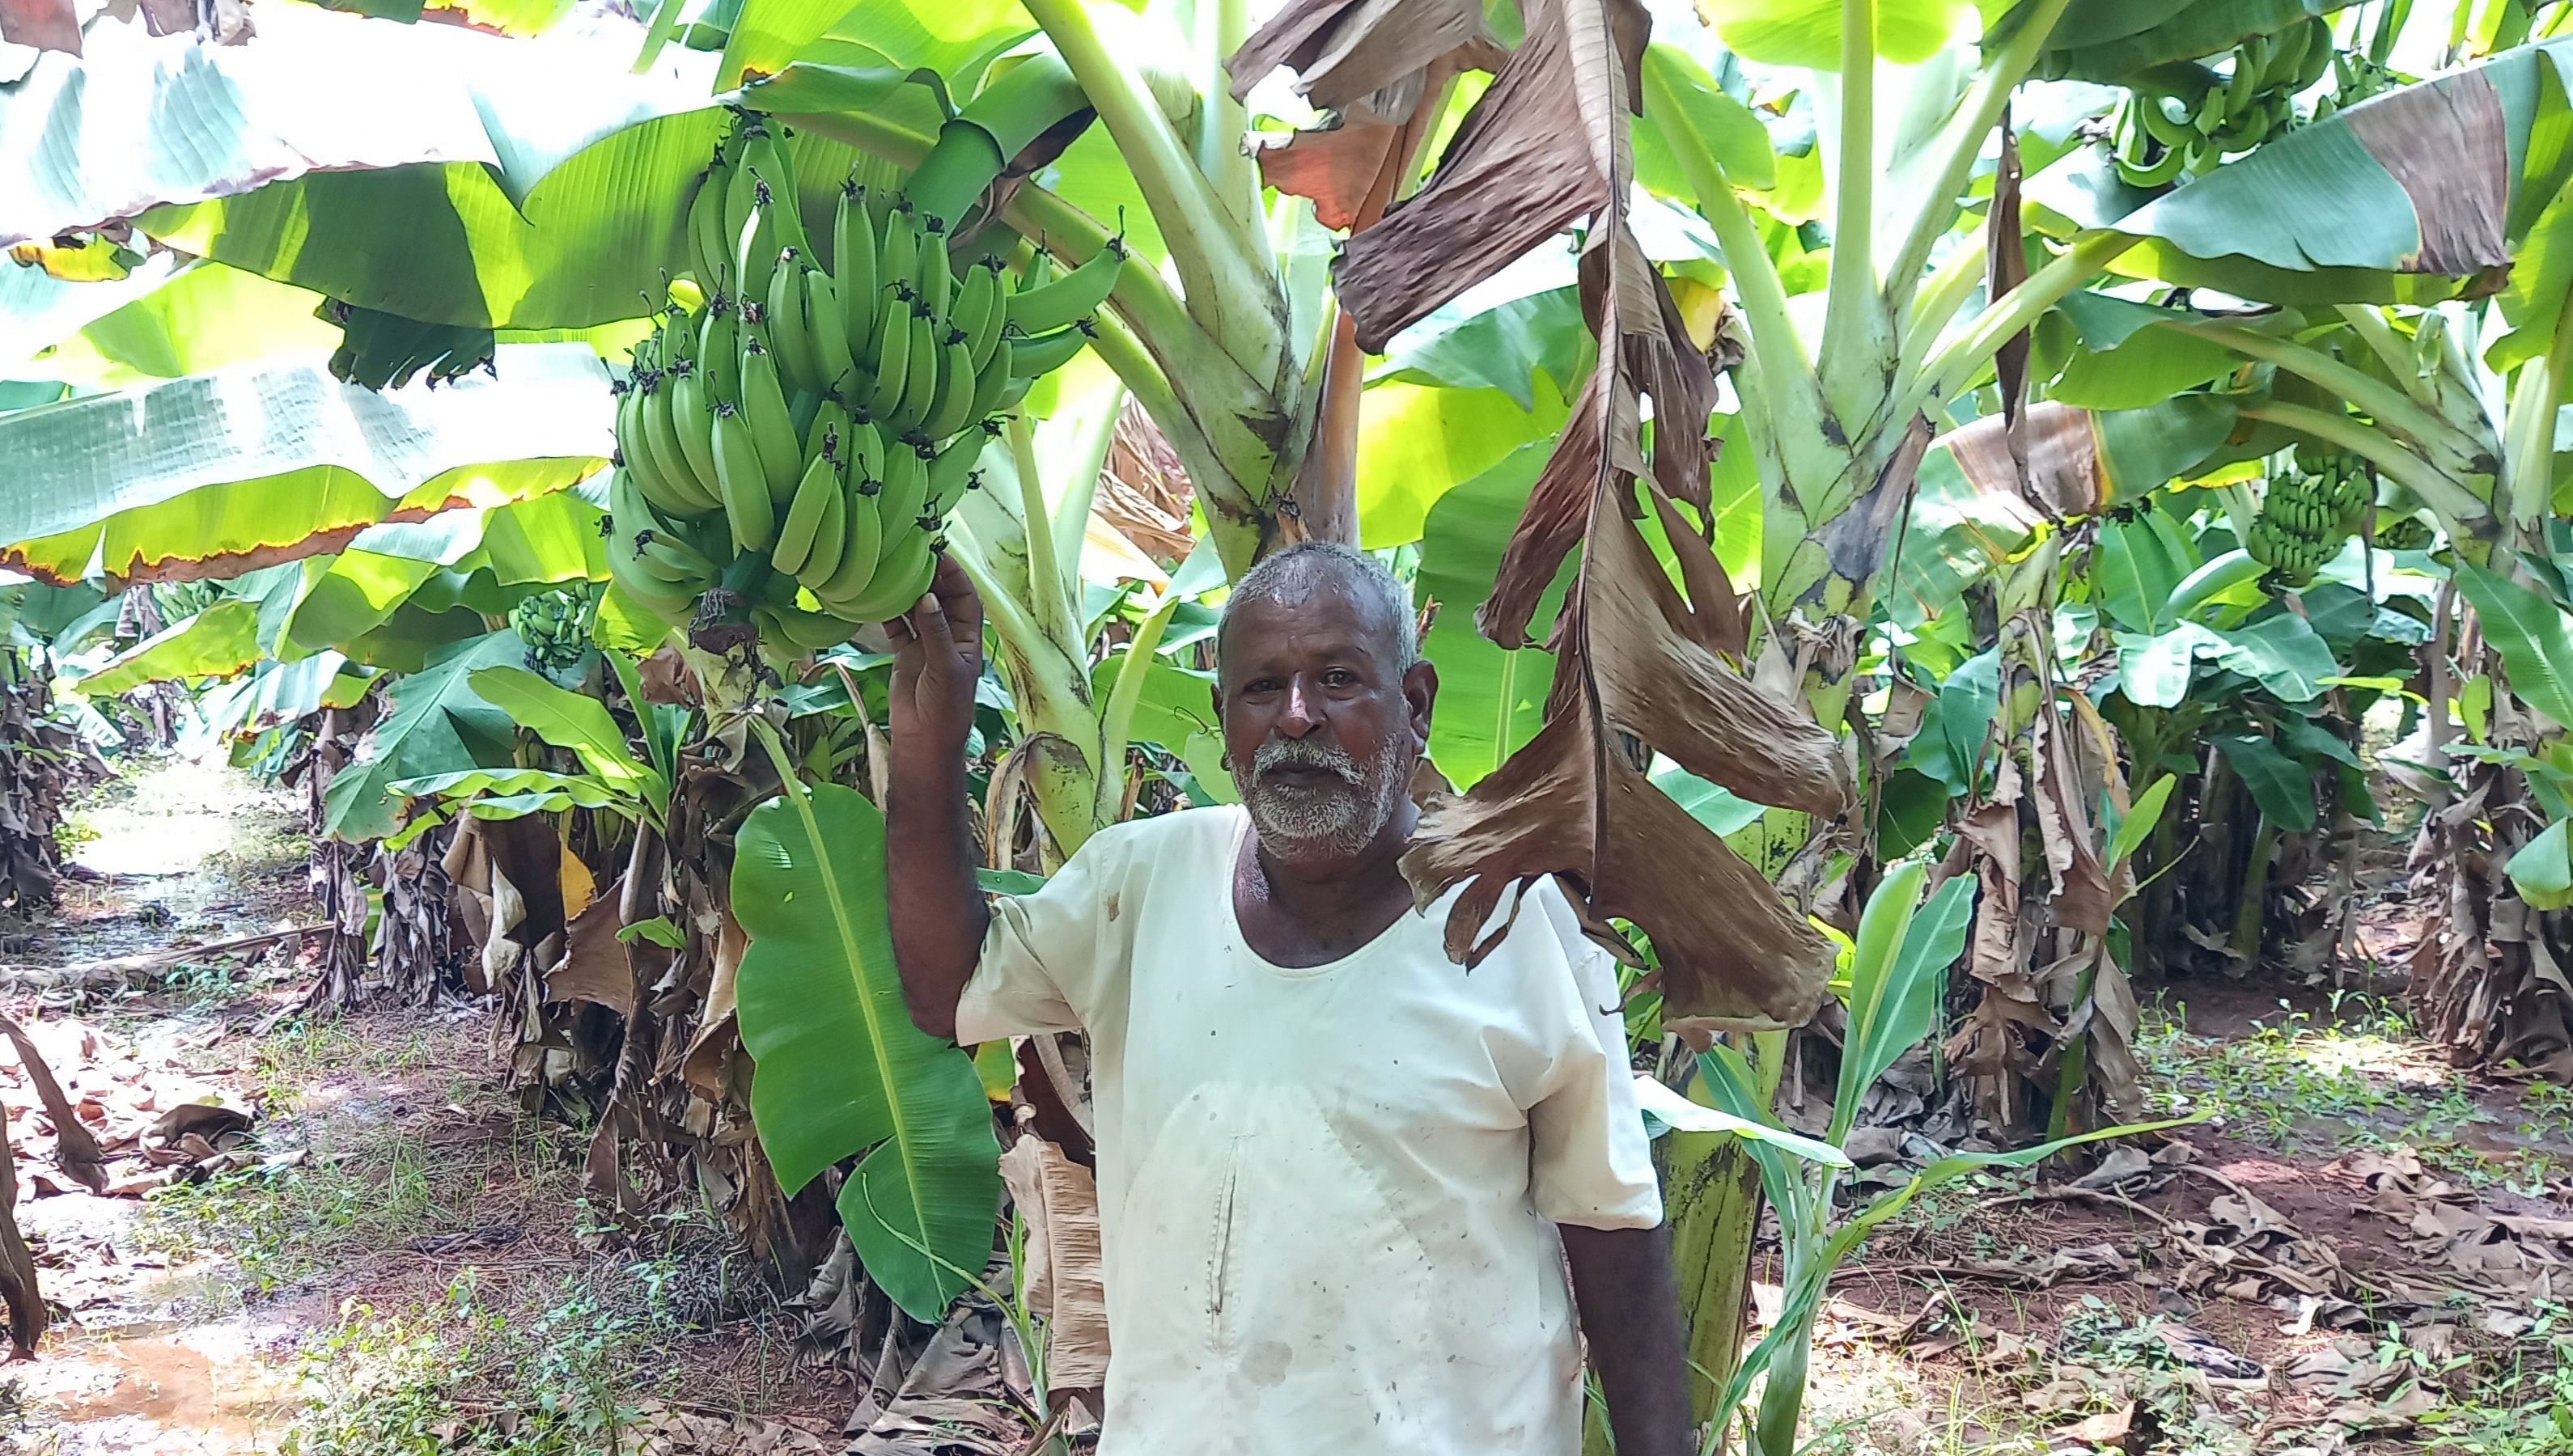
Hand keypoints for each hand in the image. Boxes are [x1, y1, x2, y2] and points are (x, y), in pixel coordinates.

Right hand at [883, 554, 982, 754]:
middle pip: (940, 598)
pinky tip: (877, 596)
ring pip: (916, 610)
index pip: (965, 597)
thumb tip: (928, 596)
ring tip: (891, 570)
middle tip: (909, 555)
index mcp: (969, 638)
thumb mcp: (946, 667)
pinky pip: (897, 627)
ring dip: (906, 592)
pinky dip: (888, 613)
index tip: (937, 554)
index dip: (955, 575)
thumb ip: (936, 631)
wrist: (925, 740)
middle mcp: (948, 637)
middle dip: (928, 577)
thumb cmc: (947, 707)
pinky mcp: (905, 654)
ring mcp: (926, 644)